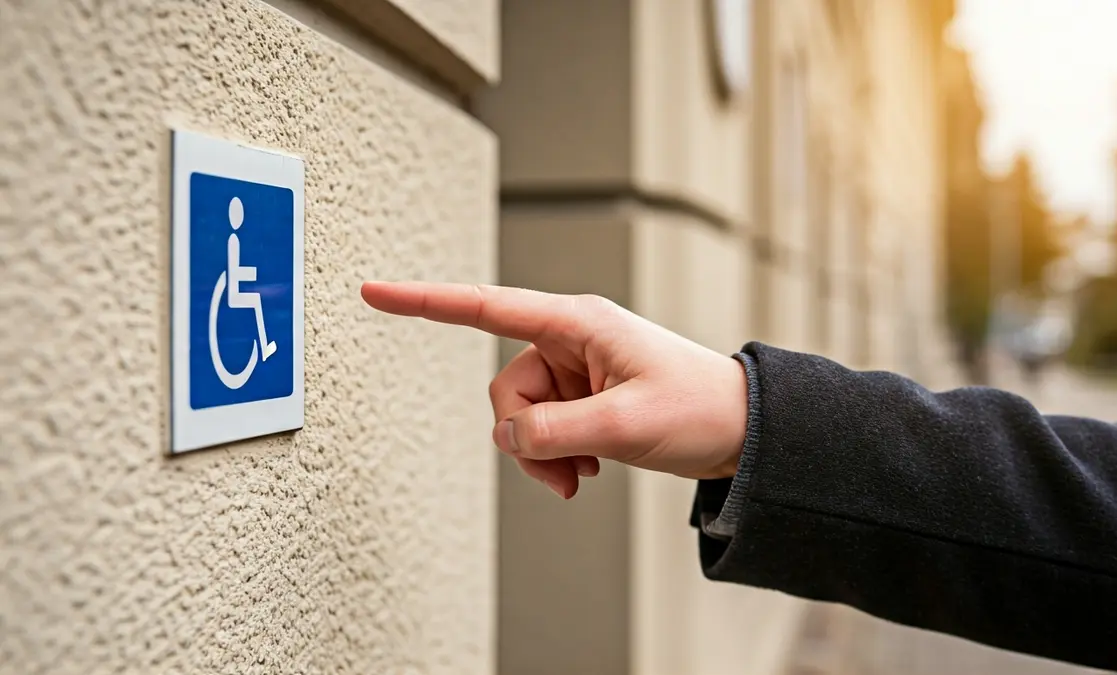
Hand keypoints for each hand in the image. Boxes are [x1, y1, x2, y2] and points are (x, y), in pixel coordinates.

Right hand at [361, 282, 747, 498]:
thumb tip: (506, 437)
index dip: (425, 302)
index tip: (375, 293)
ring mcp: (575, 370)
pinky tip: (586, 470)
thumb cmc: (699, 408)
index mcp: (577, 323)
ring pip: (522, 417)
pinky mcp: (582, 396)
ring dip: (543, 454)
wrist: (741, 430)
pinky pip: (542, 428)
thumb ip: (554, 432)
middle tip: (566, 472)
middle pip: (506, 390)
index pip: (485, 307)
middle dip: (526, 438)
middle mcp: (570, 340)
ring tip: (583, 474)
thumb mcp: (625, 425)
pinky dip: (554, 456)